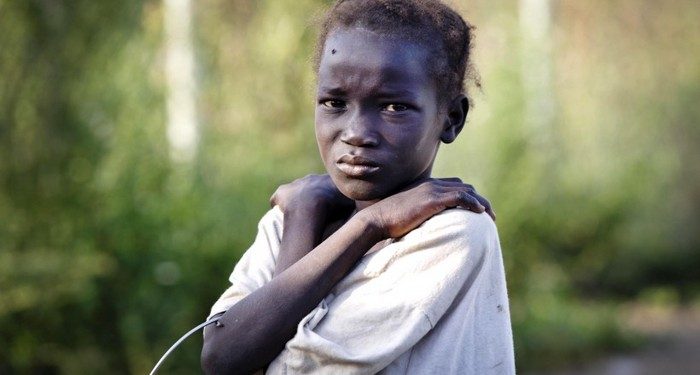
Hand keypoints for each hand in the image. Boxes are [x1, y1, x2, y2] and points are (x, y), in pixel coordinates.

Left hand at [270, 174, 353, 216]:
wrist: (312, 206)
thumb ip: (359, 204)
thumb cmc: (335, 207)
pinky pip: (279, 198)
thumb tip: (370, 208)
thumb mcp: (353, 205)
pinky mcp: (281, 193)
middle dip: (314, 194)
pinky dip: (280, 204)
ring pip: (296, 191)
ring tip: (300, 213)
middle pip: (312, 185)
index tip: (331, 202)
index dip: (330, 194)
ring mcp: (295, 185)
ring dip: (297, 200)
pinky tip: (283, 214)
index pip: (329, 184)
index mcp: (326, 179)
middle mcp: (310, 178)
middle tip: (316, 208)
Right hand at [359, 178, 494, 238]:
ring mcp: (431, 190)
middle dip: (479, 199)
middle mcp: (430, 184)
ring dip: (481, 202)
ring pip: (465, 190)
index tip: (477, 210)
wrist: (375, 219)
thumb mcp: (406, 213)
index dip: (468, 196)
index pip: (454, 185)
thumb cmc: (386, 221)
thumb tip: (424, 226)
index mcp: (424, 186)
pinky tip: (480, 212)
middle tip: (489, 215)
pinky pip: (459, 197)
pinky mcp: (431, 199)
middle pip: (463, 186)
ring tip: (490, 216)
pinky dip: (472, 202)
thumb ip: (418, 213)